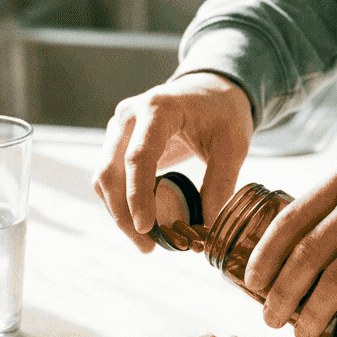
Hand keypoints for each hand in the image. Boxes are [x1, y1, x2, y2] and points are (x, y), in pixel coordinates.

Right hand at [92, 72, 254, 251]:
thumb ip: (220, 184)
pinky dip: (121, 203)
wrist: (211, 89)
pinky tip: (143, 223)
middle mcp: (129, 116)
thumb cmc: (223, 113)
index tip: (146, 228)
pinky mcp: (118, 142)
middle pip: (110, 171)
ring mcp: (119, 128)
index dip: (138, 195)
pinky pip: (110, 178)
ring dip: (119, 213)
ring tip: (147, 243)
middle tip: (148, 246)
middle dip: (123, 214)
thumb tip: (207, 228)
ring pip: (103, 178)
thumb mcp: (233, 146)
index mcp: (158, 109)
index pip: (138, 157)